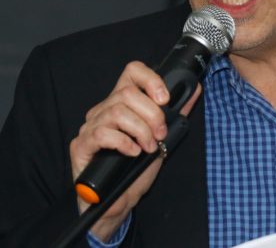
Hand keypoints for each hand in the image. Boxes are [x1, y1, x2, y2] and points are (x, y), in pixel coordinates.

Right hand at [69, 61, 201, 241]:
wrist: (118, 203)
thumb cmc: (135, 171)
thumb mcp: (161, 138)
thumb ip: (175, 114)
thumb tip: (194, 90)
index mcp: (121, 103)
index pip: (131, 72)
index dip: (150, 79)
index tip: (165, 99)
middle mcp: (103, 110)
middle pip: (126, 93)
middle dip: (151, 114)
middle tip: (160, 134)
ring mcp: (90, 127)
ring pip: (117, 112)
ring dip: (140, 130)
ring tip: (148, 147)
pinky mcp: (81, 145)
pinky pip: (102, 133)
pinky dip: (123, 142)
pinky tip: (133, 153)